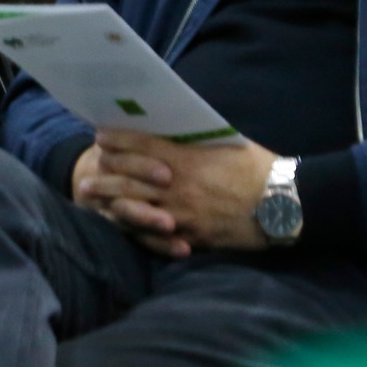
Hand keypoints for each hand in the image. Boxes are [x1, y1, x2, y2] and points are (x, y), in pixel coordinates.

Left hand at [75, 131, 276, 256]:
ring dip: (110, 202)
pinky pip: (154, 234)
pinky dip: (133, 228)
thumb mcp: (225, 144)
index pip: (142, 146)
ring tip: (91, 199)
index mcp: (188, 158)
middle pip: (130, 180)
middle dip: (104, 176)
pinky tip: (119, 223)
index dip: (118, 141)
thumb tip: (173, 130)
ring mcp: (182, 214)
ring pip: (135, 208)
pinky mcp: (190, 236)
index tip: (100, 137)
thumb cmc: (257, 168)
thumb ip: (195, 141)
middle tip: (85, 174)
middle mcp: (179, 186)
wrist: (281, 204)